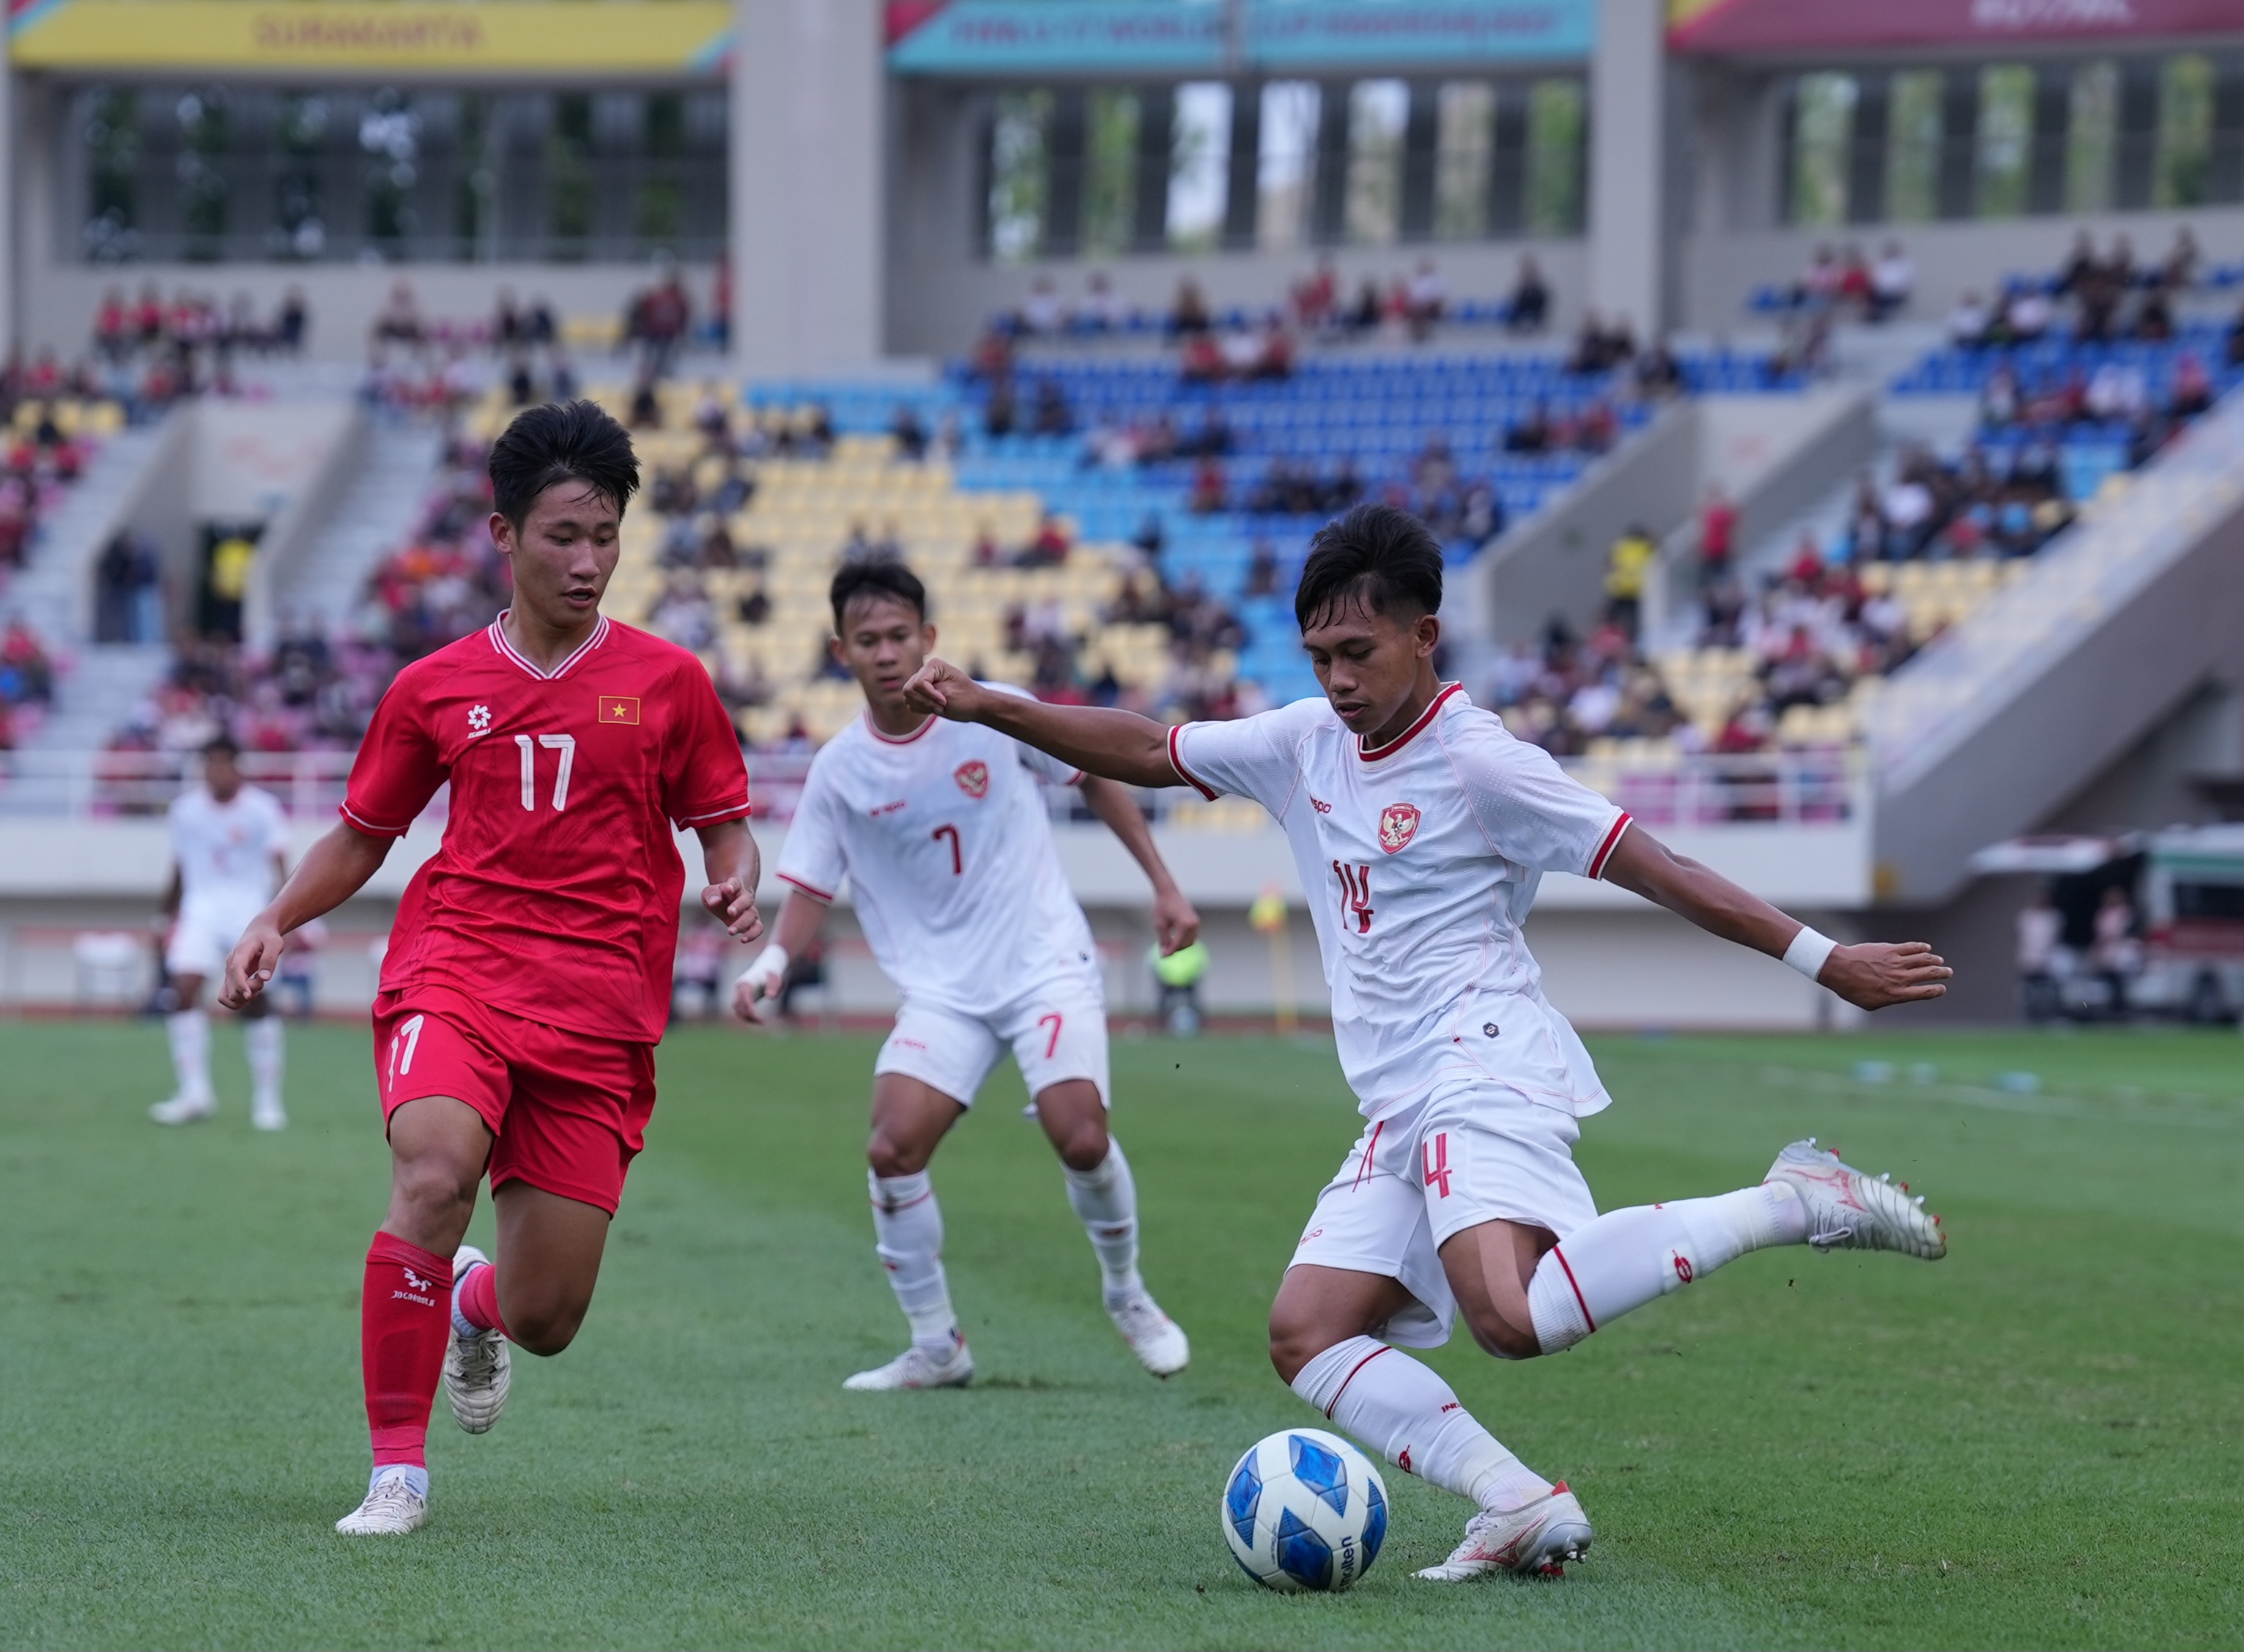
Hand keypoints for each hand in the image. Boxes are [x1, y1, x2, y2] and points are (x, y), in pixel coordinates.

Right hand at [219, 920, 283, 1008]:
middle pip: (232, 989)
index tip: (249, 995)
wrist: (259, 932)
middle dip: (250, 992)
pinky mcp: (231, 979)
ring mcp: (229, 973)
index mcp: (240, 954)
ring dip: (243, 998)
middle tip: (262, 981)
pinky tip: (252, 991)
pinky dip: (239, 1000)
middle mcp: (230, 965)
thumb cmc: (268, 937)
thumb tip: (265, 978)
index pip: (235, 972)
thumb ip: (270, 959)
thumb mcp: (275, 944)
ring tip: (257, 986)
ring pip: (228, 996)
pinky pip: (227, 996)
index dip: (240, 986)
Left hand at [702, 876, 763, 942]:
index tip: (728, 888)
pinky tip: (743, 940)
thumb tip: (714, 901)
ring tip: (730, 931)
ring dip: (742, 923)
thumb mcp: (710, 893)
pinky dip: (753, 934)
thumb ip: (711, 895)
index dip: (732, 885)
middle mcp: (745, 897)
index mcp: (735, 887)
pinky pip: (758, 928)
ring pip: (752, 915)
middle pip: (746, 900)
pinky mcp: (753, 922)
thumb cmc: (720, 896)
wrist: (730, 901)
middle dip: (739, 906)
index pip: (735, 883)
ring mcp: (750, 910)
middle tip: (730, 912)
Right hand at [730, 944, 787, 1024]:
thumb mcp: (776, 979)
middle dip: (747, 1014)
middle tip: (761, 1021)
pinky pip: (739, 1010)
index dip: (747, 1005)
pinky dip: (746, 1016)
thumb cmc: (772, 974)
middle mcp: (739, 987)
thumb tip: (770, 996)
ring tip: (761, 1021)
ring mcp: (738, 993)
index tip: (755, 1015)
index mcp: (747, 981)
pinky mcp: (741, 998)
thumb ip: (773, 986)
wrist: (767, 968)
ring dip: (746, 1017)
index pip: (743, 995)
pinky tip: (758, 1020)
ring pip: (737, 1008)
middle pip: (737, 1004)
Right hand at [902, 658, 986, 720]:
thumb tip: (907, 691)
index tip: (945, 701)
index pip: (918, 684)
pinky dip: (922, 709)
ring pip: (908, 697)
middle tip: (942, 705)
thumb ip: (925, 690)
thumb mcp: (948, 694)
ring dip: (924, 706)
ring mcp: (921, 682)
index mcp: (933, 665)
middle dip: (925, 702)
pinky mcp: (920, 694)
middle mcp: (925, 671)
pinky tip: (935, 708)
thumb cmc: (967, 699)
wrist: (976, 706)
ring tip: (941, 707)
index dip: (930, 696)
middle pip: (909, 690)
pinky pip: (911, 704)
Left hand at [1152, 885, 1199, 955]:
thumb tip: (1164, 954)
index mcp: (1184, 925)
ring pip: (1189, 942)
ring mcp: (1196, 923)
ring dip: (1179, 945)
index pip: (1177, 944)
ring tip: (1167, 943)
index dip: (1169, 952)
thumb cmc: (1162, 906)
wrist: (1168, 891)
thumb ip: (1163, 939)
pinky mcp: (1195, 921)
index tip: (1162, 957)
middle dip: (1174, 948)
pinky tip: (1174, 937)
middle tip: (1163, 950)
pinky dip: (1184, 939)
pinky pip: (1191, 936)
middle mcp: (1193, 924)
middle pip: (1184, 945)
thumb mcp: (1160, 924)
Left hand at [1819, 941, 1949, 1009]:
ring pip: (1924, 959)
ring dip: (1935, 960)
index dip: (1937, 990)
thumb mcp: (1871, 1003)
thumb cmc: (1851, 989)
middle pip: (1929, 974)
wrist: (1839, 969)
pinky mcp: (1891, 950)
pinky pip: (1912, 947)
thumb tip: (1898, 996)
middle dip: (1942, 973)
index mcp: (1897, 994)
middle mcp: (1900, 978)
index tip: (1942, 988)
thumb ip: (1888, 999)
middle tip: (1948, 972)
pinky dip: (1922, 948)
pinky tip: (1926, 948)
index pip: (1926, 992)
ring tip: (1939, 961)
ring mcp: (1896, 963)